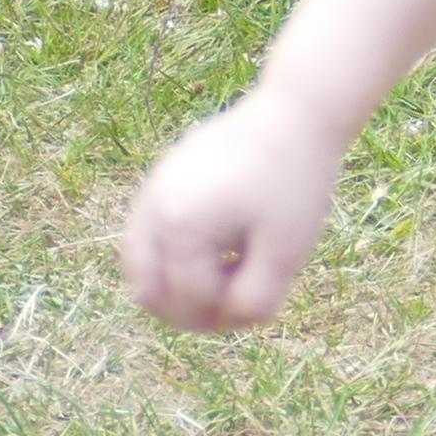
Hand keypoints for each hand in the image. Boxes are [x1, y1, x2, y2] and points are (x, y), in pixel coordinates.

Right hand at [123, 83, 347, 329]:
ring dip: (177, 289)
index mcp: (181, 226)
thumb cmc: (294, 183)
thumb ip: (254, 300)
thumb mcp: (286, 252)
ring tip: (228, 275)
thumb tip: (224, 321)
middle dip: (192, 312)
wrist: (292, 115)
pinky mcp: (155, 184)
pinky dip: (171, 261)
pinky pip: (145, 241)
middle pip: (150, 294)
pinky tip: (217, 253)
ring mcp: (148, 194)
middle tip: (238, 300)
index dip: (229, 315)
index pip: (192, 301)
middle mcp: (151, 211)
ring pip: (140, 271)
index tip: (265, 295)